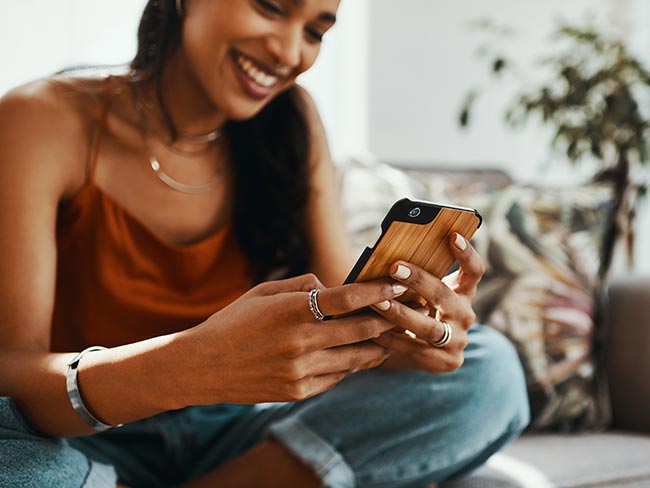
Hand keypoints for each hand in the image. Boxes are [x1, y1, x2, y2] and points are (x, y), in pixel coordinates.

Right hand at [176, 273, 407, 405]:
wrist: (203, 366)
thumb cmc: (234, 322)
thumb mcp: (263, 292)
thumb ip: (303, 285)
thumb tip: (333, 287)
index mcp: (292, 311)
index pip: (347, 298)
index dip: (378, 291)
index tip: (397, 285)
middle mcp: (300, 342)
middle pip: (361, 329)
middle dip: (387, 319)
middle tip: (403, 312)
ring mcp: (300, 371)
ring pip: (356, 358)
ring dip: (376, 346)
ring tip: (389, 335)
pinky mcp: (298, 391)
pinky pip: (337, 377)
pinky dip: (350, 365)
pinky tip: (356, 355)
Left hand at [370, 233, 484, 373]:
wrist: (424, 353)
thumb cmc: (418, 310)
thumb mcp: (424, 293)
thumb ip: (417, 277)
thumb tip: (388, 251)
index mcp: (463, 293)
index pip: (474, 271)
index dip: (467, 253)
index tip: (453, 234)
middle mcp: (465, 315)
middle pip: (444, 295)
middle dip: (418, 280)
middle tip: (394, 267)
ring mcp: (458, 341)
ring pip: (428, 327)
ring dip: (399, 313)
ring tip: (376, 301)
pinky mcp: (445, 362)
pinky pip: (415, 349)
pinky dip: (391, 338)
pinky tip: (372, 330)